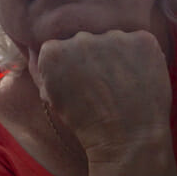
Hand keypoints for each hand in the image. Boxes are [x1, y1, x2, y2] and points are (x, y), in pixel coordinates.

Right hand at [28, 30, 172, 158]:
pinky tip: (138, 78)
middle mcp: (80, 38)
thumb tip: (34, 48)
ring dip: (116, 54)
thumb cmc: (85, 121)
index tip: (77, 81)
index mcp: (52, 51)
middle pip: (85, 39)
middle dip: (91, 56)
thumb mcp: (51, 96)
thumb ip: (43, 69)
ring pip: (112, 39)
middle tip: (101, 82)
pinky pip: (139, 41)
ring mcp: (113, 37)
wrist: (126, 138)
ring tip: (121, 82)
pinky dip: (140, 56)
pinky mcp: (142, 40)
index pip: (58, 46)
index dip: (69, 64)